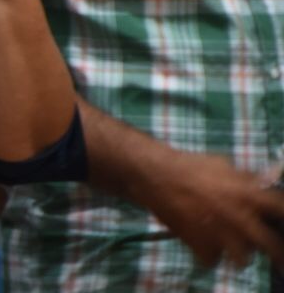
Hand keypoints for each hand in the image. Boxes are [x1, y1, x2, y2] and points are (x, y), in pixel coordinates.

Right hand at [137, 149, 283, 268]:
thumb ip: (246, 178)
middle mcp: (240, 218)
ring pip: (242, 260)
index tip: (282, 221)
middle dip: (277, 253)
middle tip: (275, 257)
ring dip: (238, 255)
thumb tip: (266, 182)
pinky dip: (207, 254)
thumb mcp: (222, 165)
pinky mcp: (199, 245)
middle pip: (270, 245)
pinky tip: (202, 243)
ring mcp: (220, 235)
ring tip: (231, 249)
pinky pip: (211, 260)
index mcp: (248, 195)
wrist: (154, 174)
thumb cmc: (188, 165)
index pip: (281, 208)